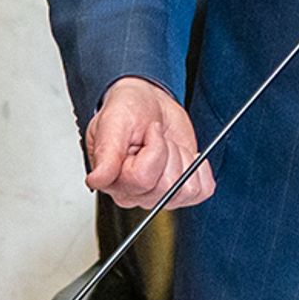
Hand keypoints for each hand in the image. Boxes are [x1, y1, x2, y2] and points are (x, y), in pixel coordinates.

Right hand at [82, 77, 212, 208]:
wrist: (150, 104)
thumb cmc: (128, 109)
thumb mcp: (114, 121)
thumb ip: (106, 153)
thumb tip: (96, 180)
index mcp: (112, 180)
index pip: (142, 179)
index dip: (154, 150)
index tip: (150, 132)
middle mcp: (134, 193)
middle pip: (167, 186)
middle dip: (169, 152)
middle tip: (156, 138)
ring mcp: (158, 195)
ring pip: (186, 189)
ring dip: (183, 159)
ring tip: (167, 146)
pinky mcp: (180, 192)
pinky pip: (202, 191)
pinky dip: (200, 169)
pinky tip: (184, 156)